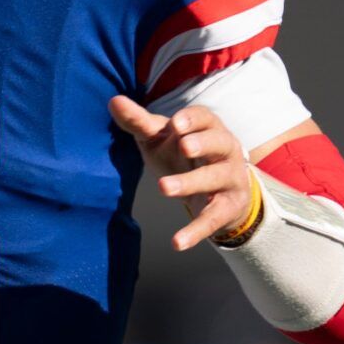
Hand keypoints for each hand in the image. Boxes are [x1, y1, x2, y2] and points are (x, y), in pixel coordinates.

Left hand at [110, 97, 253, 250]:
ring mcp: (230, 178)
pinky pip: (213, 219)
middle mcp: (225, 150)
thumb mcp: (160, 138)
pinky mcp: (228, 207)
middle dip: (202, 144)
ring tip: (164, 187)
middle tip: (183, 147)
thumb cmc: (182, 154)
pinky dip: (196, 231)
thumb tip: (113, 100)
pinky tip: (177, 243)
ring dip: (191, 183)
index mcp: (208, 128)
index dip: (193, 120)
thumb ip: (138, 121)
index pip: (206, 118)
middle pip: (219, 143)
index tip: (176, 124)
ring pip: (216, 178)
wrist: (217, 191)